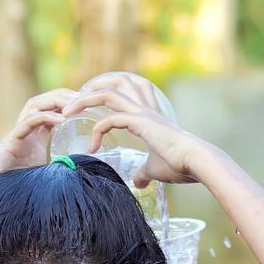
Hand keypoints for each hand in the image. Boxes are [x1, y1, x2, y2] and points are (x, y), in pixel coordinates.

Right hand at [0, 88, 77, 187]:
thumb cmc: (19, 182)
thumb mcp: (48, 171)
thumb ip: (63, 165)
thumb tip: (85, 169)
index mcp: (37, 133)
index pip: (52, 108)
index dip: (68, 102)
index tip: (86, 102)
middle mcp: (27, 127)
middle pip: (44, 100)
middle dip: (63, 95)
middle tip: (82, 96)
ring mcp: (19, 131)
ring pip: (35, 104)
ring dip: (55, 101)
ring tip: (73, 103)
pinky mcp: (12, 138)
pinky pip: (29, 121)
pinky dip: (45, 117)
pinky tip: (61, 119)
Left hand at [63, 75, 218, 185]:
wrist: (197, 162)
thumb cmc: (180, 164)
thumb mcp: (156, 169)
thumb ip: (144, 172)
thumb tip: (138, 181)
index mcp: (149, 114)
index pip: (126, 90)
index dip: (104, 92)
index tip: (88, 108)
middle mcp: (144, 108)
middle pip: (114, 81)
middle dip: (90, 87)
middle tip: (72, 102)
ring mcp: (142, 113)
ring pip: (107, 93)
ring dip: (83, 100)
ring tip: (66, 112)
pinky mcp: (140, 123)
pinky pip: (109, 119)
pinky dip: (96, 130)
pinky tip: (92, 147)